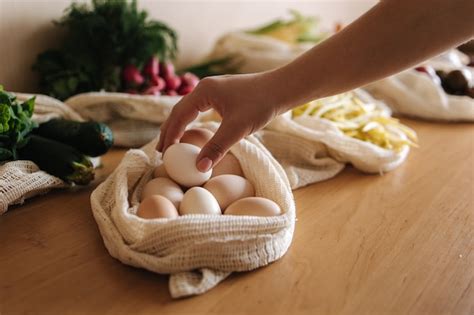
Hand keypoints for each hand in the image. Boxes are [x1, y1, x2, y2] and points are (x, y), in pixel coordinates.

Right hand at [157, 72, 283, 171]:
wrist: (281, 88)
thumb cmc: (260, 105)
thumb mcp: (237, 129)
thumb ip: (216, 148)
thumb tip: (198, 168)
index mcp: (203, 91)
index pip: (179, 115)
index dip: (170, 134)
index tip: (164, 152)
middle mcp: (205, 87)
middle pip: (179, 110)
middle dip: (169, 130)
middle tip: (161, 150)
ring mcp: (214, 89)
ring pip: (188, 109)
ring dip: (179, 125)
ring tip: (172, 142)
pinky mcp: (223, 94)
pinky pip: (199, 108)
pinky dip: (191, 121)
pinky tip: (193, 131)